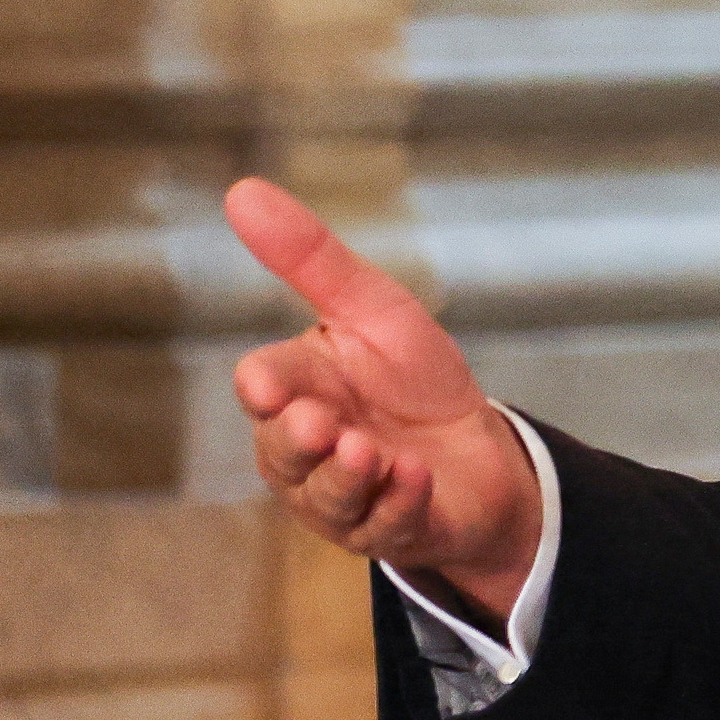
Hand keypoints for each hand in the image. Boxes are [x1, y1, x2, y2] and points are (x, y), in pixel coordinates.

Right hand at [223, 179, 540, 620]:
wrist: (478, 450)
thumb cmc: (412, 378)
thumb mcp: (372, 310)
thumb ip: (310, 259)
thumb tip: (240, 190)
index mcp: (298, 390)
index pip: (267, 384)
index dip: (268, 385)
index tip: (268, 382)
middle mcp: (306, 450)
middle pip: (282, 451)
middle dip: (298, 440)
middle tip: (320, 425)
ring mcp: (345, 497)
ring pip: (326, 496)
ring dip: (347, 474)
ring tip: (371, 450)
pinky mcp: (390, 529)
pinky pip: (384, 525)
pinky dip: (398, 502)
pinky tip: (415, 478)